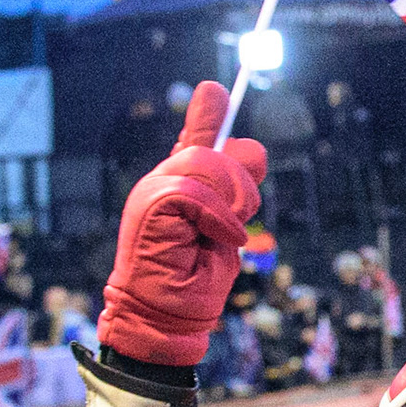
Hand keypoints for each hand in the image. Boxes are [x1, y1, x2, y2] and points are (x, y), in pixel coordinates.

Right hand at [97, 82, 266, 365]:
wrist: (166, 317)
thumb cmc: (195, 280)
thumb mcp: (227, 228)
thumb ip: (235, 188)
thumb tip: (253, 148)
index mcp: (179, 185)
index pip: (196, 139)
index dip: (209, 113)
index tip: (217, 89)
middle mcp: (163, 180)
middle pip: (214, 149)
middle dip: (241, 184)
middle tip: (236, 222)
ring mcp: (152, 189)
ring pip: (208, 164)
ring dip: (233, 203)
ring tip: (224, 235)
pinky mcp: (152, 203)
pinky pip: (199, 190)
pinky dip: (219, 217)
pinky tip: (222, 239)